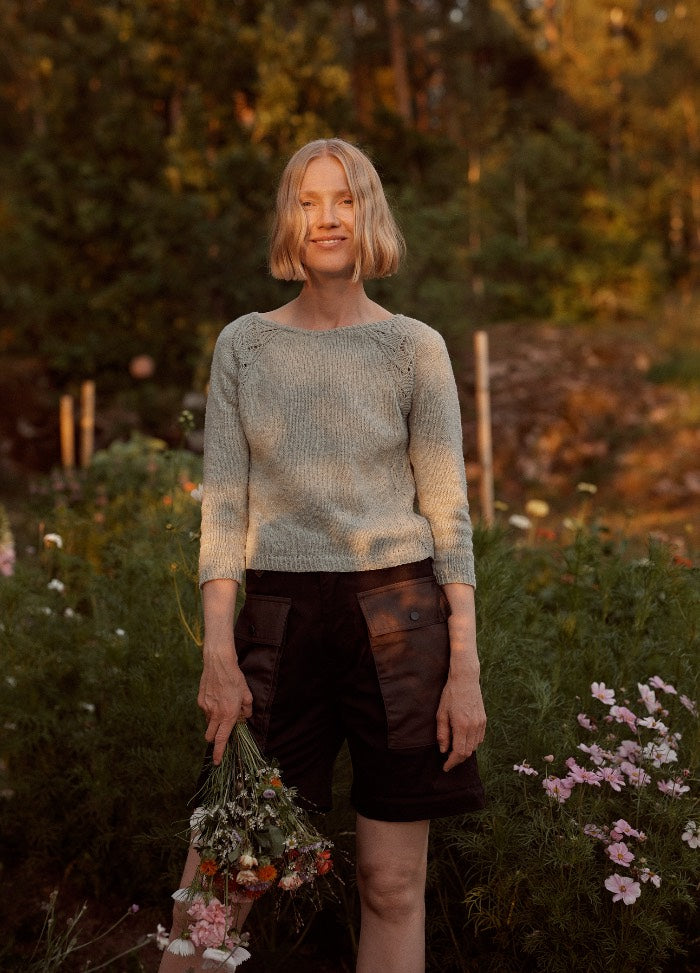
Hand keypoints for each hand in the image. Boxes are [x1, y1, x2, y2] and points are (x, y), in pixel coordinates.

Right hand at [197, 642, 252, 764]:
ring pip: (208, 723)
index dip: (219, 753)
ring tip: (222, 708)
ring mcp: (206, 707)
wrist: (218, 663)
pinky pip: (205, 711)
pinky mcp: (200, 701)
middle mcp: (215, 714)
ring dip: (214, 723)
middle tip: (221, 733)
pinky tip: (217, 699)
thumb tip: (245, 718)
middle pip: (210, 737)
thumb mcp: (247, 694)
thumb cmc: (235, 678)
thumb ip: (247, 709)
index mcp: (228, 715)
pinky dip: (210, 711)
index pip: (222, 739)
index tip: (217, 761)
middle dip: (214, 739)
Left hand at [436, 669, 486, 771]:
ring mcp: (481, 723)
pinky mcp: (484, 720)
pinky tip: (464, 740)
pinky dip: (472, 743)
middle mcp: (474, 726)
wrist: (466, 679)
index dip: (452, 762)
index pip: (459, 752)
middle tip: (448, 761)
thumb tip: (443, 750)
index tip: (445, 767)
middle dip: (458, 759)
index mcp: (462, 725)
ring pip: (475, 746)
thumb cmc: (450, 695)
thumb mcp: (441, 713)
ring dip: (465, 751)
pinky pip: (480, 738)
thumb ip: (442, 734)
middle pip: (468, 752)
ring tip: (454, 751)